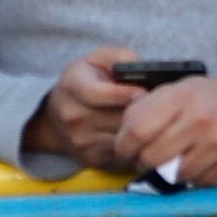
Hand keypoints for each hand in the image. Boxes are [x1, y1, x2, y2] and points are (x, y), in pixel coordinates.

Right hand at [22, 50, 144, 170]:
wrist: (55, 117)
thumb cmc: (84, 82)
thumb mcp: (96, 60)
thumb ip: (119, 57)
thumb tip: (141, 68)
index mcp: (72, 85)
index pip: (96, 93)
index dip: (123, 93)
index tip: (144, 91)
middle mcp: (72, 115)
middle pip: (116, 119)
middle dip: (141, 113)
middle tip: (160, 108)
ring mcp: (80, 139)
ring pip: (124, 139)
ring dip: (142, 132)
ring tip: (154, 121)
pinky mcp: (90, 158)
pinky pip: (123, 154)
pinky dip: (136, 146)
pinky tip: (142, 135)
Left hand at [111, 75, 216, 186]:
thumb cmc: (210, 102)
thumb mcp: (179, 91)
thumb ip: (149, 108)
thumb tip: (120, 134)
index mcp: (182, 95)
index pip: (137, 128)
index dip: (123, 145)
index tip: (122, 151)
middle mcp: (201, 119)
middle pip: (153, 156)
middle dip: (142, 163)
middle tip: (144, 161)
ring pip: (175, 175)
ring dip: (168, 174)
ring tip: (173, 161)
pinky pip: (200, 183)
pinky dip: (193, 179)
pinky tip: (199, 164)